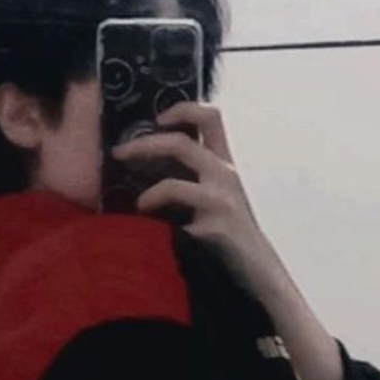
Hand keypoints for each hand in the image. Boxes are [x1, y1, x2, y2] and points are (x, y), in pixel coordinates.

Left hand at [111, 101, 286, 293]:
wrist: (260, 271)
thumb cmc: (231, 236)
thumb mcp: (218, 197)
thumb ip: (194, 177)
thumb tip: (148, 165)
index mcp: (224, 164)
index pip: (210, 118)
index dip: (182, 109)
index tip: (157, 118)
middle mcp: (225, 176)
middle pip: (180, 144)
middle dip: (143, 146)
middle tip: (119, 154)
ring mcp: (221, 202)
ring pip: (173, 186)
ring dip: (148, 195)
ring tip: (139, 207)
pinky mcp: (215, 229)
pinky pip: (176, 224)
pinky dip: (160, 228)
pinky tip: (157, 238)